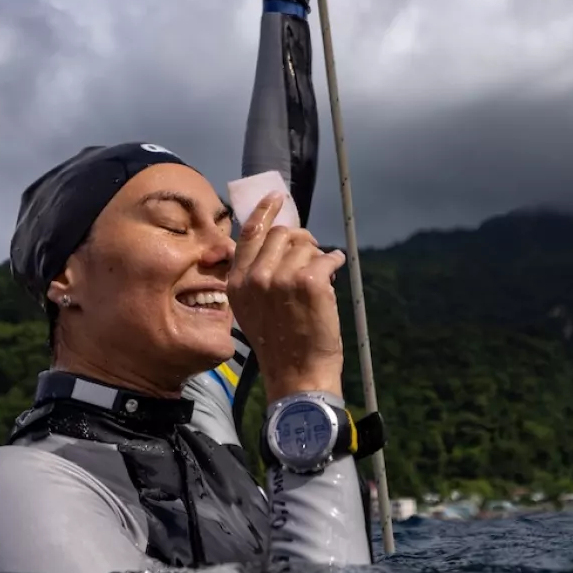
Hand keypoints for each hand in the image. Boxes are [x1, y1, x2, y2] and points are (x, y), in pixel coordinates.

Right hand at [228, 192, 346, 401]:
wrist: (297, 374)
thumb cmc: (279, 343)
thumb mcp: (252, 308)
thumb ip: (257, 275)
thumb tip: (282, 240)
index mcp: (237, 282)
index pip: (250, 234)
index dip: (265, 211)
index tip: (277, 198)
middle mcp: (256, 277)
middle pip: (283, 234)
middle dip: (301, 241)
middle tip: (310, 257)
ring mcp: (282, 278)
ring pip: (306, 245)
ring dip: (317, 257)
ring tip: (319, 280)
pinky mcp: (309, 282)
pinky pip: (328, 257)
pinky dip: (334, 263)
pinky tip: (334, 273)